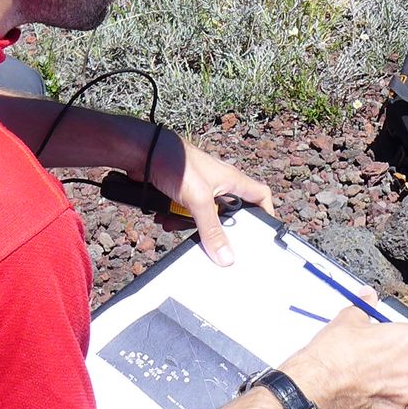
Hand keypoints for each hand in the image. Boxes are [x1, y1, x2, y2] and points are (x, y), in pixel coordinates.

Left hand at [150, 130, 272, 266]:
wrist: (142, 152)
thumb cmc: (176, 162)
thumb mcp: (198, 200)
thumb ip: (212, 230)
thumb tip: (226, 257)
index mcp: (232, 180)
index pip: (260, 195)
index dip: (265, 213)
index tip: (262, 234)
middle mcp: (219, 184)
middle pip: (229, 213)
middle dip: (217, 227)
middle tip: (211, 239)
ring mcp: (200, 188)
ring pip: (203, 216)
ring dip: (189, 223)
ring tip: (176, 223)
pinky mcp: (181, 192)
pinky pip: (184, 213)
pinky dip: (175, 217)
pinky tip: (165, 218)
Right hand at [285, 310, 407, 408]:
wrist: (314, 385)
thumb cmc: (332, 352)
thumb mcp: (348, 319)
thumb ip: (366, 307)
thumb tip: (369, 295)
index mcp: (407, 340)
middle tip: (394, 362)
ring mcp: (403, 394)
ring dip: (400, 385)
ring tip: (375, 380)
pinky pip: (396, 407)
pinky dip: (386, 403)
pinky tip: (368, 396)